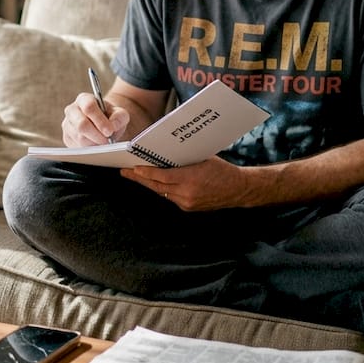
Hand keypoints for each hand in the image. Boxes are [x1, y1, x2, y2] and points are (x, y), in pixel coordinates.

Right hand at [62, 92, 128, 146]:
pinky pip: (77, 147)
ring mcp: (67, 124)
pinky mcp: (67, 138)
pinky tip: (96, 145)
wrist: (103, 125)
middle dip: (96, 135)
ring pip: (79, 138)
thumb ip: (119, 117)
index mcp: (84, 99)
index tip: (109, 131)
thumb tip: (113, 126)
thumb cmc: (110, 117)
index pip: (89, 107)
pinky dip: (89, 149)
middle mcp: (72, 110)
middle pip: (81, 125)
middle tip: (107, 141)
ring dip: (94, 143)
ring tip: (103, 142)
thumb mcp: (119, 114)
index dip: (99, 120)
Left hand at [121, 157, 255, 211]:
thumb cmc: (222, 169)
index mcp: (191, 179)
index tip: (132, 168)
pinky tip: (155, 183)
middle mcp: (187, 193)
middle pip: (157, 186)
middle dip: (140, 179)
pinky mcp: (189, 208)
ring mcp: (187, 203)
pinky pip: (170, 197)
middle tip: (125, 172)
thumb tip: (162, 154)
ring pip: (162, 192)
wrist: (238, 189)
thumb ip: (183, 160)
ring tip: (136, 176)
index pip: (161, 176)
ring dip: (150, 184)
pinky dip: (163, 189)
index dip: (145, 173)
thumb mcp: (202, 158)